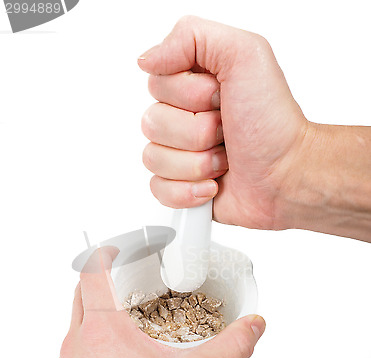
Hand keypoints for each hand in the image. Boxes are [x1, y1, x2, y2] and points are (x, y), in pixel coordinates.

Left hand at [52, 247, 265, 357]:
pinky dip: (91, 346)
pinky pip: (74, 355)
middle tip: (126, 282)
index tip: (115, 250)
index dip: (103, 255)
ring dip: (95, 316)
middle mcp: (77, 347)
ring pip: (76, 326)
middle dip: (101, 283)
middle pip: (80, 296)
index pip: (91, 274)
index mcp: (103, 332)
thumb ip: (232, 348)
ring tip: (125, 322)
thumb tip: (253, 326)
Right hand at [138, 16, 306, 230]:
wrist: (288, 176)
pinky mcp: (180, 186)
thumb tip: (148, 59)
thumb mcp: (246, 55)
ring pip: (153, 158)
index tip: (221, 98)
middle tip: (227, 131)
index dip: (188, 94)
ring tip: (225, 160)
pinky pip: (159, 188)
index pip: (156, 83)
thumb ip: (192, 37)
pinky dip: (188, 191)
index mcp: (193, 82)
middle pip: (152, 122)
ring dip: (197, 163)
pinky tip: (213, 185)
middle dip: (197, 132)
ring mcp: (180, 153)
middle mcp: (183, 116)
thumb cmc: (273, 123)